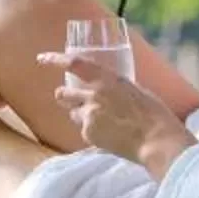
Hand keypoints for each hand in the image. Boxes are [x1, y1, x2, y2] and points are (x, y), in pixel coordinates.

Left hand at [39, 53, 194, 175]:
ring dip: (81, 116)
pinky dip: (93, 133)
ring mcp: (89, 115)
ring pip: (73, 114)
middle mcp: (94, 94)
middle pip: (63, 93)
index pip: (74, 64)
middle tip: (74, 101)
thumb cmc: (154, 113)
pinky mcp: (88, 133)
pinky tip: (111, 137)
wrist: (156, 139)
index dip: (55, 60)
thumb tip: (107, 90)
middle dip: (64, 97)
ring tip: (103, 123)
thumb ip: (115, 88)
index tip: (42, 58)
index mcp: (108, 78)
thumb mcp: (134, 90)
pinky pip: (84, 131)